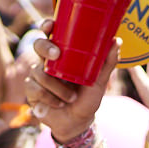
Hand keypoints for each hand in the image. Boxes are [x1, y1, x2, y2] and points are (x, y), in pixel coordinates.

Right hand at [21, 17, 116, 144]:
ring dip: (56, 86)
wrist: (78, 122)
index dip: (47, 26)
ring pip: (39, 72)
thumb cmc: (88, 98)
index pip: (51, 34)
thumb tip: (117, 40)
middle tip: (56, 55)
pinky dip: (49, 97)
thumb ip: (107, 62)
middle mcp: (47, 62)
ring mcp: (37, 76)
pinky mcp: (31, 91)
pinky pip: (35, 88)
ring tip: (70, 97)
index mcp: (62, 54)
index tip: (50, 25)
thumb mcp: (99, 80)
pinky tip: (58, 103)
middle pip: (37, 46)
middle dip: (45, 48)